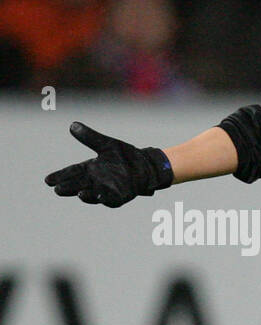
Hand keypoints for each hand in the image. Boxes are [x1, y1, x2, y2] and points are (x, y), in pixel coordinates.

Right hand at [45, 121, 172, 206]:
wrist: (147, 165)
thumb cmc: (126, 156)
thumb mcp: (107, 144)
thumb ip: (90, 137)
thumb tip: (72, 125)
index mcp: (91, 168)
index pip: (72, 172)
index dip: (61, 176)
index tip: (48, 180)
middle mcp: (97, 181)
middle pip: (79, 184)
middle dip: (69, 187)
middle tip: (57, 189)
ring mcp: (109, 189)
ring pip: (93, 194)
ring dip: (86, 195)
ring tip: (77, 194)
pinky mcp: (121, 195)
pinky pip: (112, 199)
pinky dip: (105, 199)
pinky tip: (100, 197)